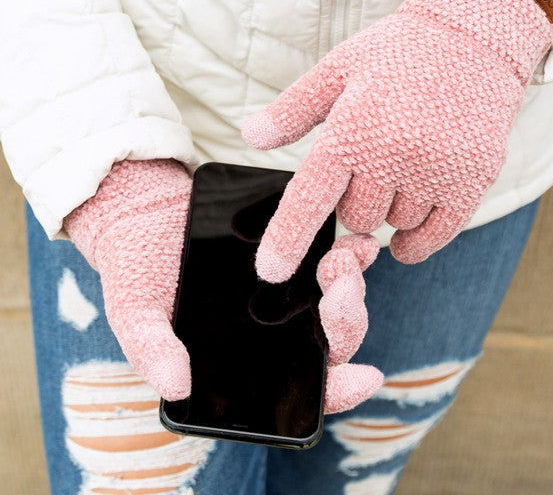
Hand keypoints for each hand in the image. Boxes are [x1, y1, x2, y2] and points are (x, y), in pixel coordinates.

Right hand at [64, 159, 383, 411]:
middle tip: (339, 287)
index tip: (364, 377)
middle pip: (329, 342)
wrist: (146, 212)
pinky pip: (330, 261)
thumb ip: (152, 350)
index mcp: (242, 359)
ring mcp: (287, 293)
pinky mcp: (293, 255)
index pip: (298, 391)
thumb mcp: (135, 312)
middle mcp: (272, 332)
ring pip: (339, 304)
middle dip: (345, 321)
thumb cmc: (140, 270)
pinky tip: (356, 243)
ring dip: (350, 286)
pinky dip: (352, 255)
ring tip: (342, 259)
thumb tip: (177, 386)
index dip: (336, 392)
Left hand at [242, 0, 552, 282]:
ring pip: (394, 226)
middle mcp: (392, 154)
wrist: (474, 36)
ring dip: (391, 208)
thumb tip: (250, 137)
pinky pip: (434, 236)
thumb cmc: (396, 53)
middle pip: (355, 219)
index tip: (270, 272)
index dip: (287, 239)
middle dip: (355, 201)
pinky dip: (417, 239)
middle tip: (372, 163)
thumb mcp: (337, 69)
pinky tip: (412, 219)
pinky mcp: (473, 181)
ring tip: (405, 164)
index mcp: (350, 129)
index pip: (310, 198)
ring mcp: (436, 170)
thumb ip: (292, 110)